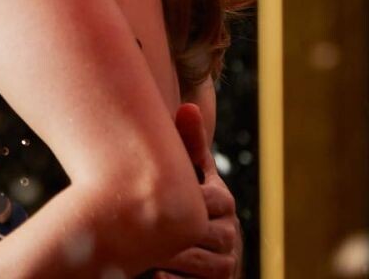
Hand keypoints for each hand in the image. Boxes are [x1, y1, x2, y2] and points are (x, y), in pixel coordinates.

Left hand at [152, 103, 242, 278]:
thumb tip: (188, 106)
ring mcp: (226, 263)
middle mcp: (231, 235)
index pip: (212, 201)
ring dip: (177, 260)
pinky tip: (156, 276)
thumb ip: (187, 143)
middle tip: (138, 229)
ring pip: (210, 265)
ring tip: (145, 253)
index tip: (150, 197)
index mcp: (224, 204)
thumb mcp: (184, 172)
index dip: (183, 199)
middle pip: (209, 235)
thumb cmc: (177, 199)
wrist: (186, 244)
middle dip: (176, 233)